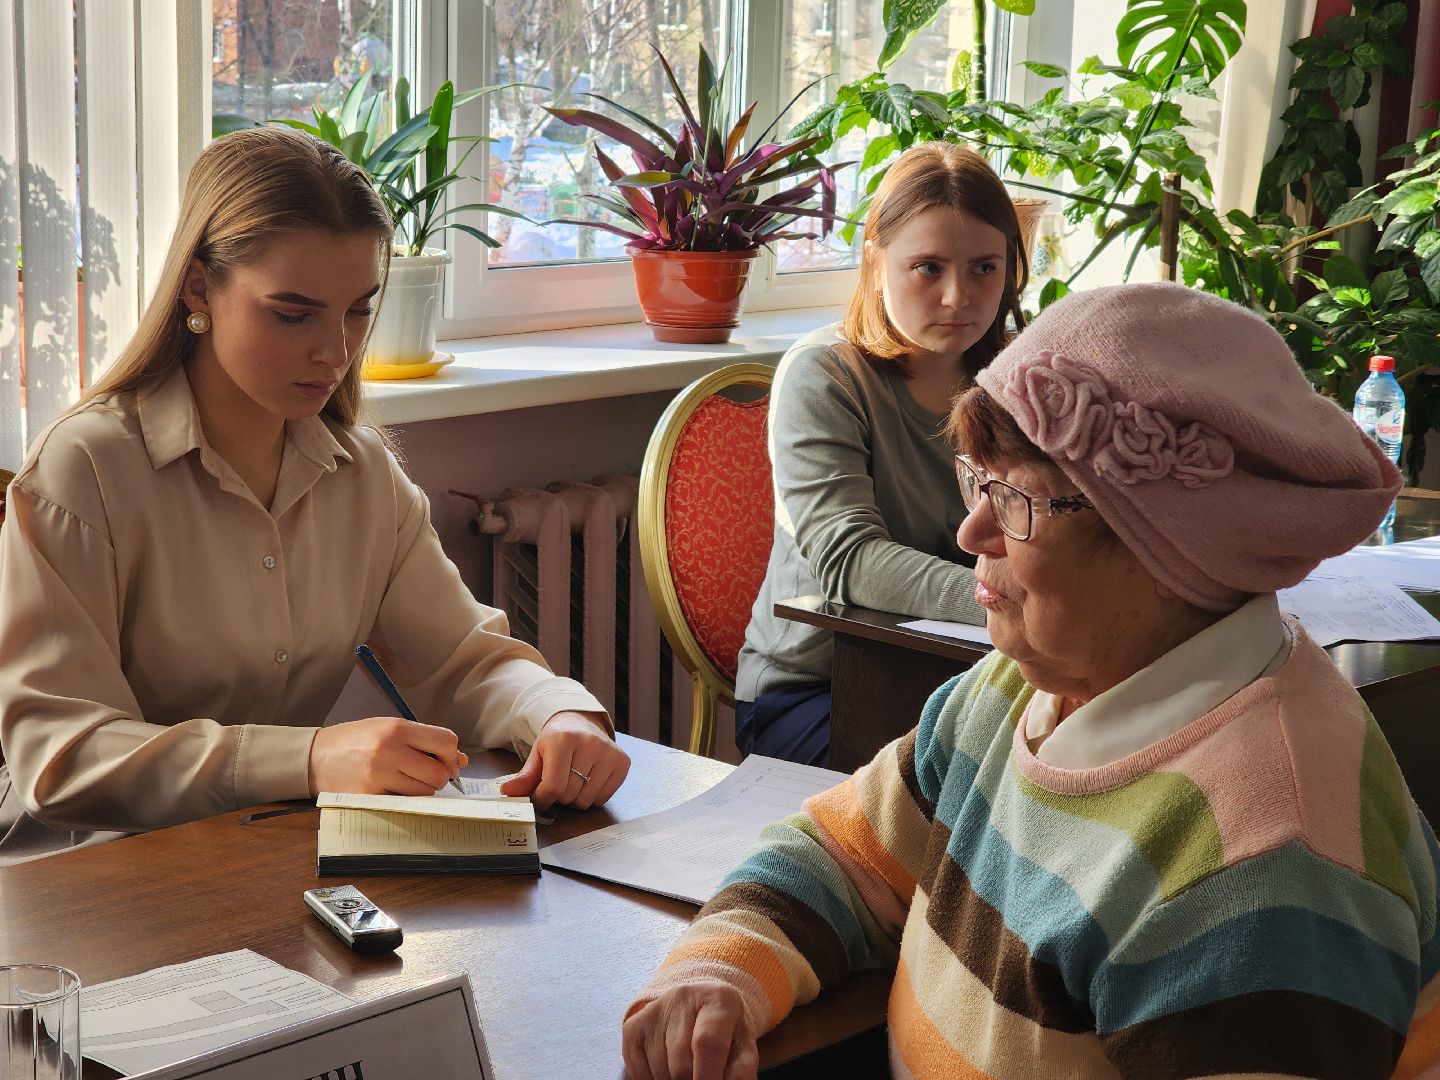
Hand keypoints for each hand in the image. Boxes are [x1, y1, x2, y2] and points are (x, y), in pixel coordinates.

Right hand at [308, 716, 467, 795]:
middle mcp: (389, 751)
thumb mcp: (389, 728)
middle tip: (425, 774)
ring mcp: (378, 777)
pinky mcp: (368, 798)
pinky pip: (403, 804)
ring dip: (422, 790)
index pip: (446, 742)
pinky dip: (404, 800)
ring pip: (424, 793)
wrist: (314, 757)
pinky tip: (391, 790)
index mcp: (398, 729)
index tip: (446, 760)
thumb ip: (425, 741)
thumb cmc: (355, 741)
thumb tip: (461, 760)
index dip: (451, 755)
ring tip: (404, 780)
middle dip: (438, 776)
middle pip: (438, 773)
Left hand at [499, 711, 628, 809]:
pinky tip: (588, 780)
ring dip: (575, 798)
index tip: (539, 797)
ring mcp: (609, 753)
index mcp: (563, 739)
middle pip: (569, 795)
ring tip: (573, 781)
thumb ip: (524, 777)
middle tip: (557, 783)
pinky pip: (603, 798)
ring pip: (586, 800)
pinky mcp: (622, 762)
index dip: (542, 798)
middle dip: (559, 797)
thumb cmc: (556, 740)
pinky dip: (592, 797)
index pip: (553, 787)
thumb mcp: (537, 754)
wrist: (581, 722)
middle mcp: (590, 744)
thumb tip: (507, 793)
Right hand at [622, 982, 758, 1079]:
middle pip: (682, 1062)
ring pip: (660, 1070)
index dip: (707, 1076)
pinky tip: (668, 1068)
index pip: (708, 1043)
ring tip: (687, 1069)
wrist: (701, 1006)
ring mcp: (654, 1009)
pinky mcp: (633, 1025)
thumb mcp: (743, 1047)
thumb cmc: (726, 1033)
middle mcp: (682, 996)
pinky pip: (638, 1071)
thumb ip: (740, 1071)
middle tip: (701, 1074)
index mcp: (718, 1000)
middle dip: (691, 1079)